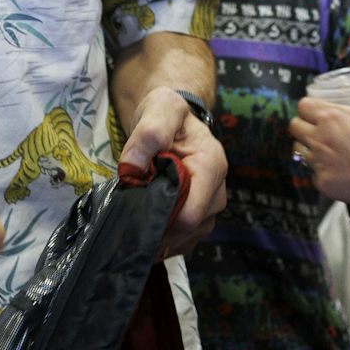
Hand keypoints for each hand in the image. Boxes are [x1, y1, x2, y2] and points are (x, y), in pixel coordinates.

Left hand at [120, 87, 227, 255]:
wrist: (170, 120)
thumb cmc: (166, 113)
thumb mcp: (159, 109)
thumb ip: (149, 133)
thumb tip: (132, 166)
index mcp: (212, 166)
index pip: (191, 214)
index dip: (161, 219)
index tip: (134, 209)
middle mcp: (218, 191)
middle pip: (189, 229)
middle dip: (159, 225)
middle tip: (131, 211)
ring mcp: (210, 207)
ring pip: (187, 238)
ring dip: (161, 232)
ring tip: (139, 213)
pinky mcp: (200, 217)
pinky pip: (184, 240)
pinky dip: (164, 237)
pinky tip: (148, 220)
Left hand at [289, 89, 349, 208]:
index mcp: (331, 118)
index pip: (303, 105)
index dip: (310, 107)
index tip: (320, 110)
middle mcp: (319, 139)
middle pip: (294, 127)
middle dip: (304, 127)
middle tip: (321, 130)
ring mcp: (318, 164)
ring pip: (299, 152)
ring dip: (309, 150)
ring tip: (327, 151)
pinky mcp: (323, 185)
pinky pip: (314, 176)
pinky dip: (323, 173)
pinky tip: (338, 173)